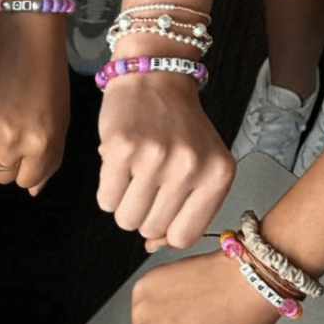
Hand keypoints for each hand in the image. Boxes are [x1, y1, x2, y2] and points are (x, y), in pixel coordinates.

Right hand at [0, 15, 69, 194]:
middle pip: (0, 174)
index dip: (24, 165)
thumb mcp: (60, 118)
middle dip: (5, 158)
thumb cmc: (46, 71)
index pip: (25, 180)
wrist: (22, 28)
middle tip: (10, 129)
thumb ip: (50, 158)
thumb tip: (32, 191)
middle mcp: (13, 139)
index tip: (24, 147)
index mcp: (41, 142)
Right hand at [98, 71, 234, 249]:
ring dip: (123, 204)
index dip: (166, 230)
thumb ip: (186, 211)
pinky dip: (107, 189)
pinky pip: (105, 200)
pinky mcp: (122, 150)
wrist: (156, 77)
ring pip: (126, 220)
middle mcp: (190, 167)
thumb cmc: (178, 127)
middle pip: (151, 229)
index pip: (184, 237)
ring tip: (133, 175)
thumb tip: (153, 246)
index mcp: (218, 175)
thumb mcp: (200, 166)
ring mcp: (155, 158)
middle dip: (143, 213)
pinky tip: (120, 165)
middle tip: (147, 183)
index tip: (163, 210)